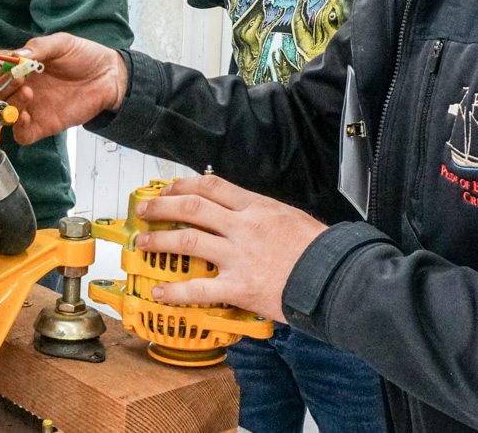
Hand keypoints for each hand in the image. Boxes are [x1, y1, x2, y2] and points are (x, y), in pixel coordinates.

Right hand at [7, 33, 127, 144]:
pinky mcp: (43, 126)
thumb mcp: (61, 44)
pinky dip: (18, 129)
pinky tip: (25, 117)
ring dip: (8, 105)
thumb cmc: (84, 56)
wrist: (109, 76)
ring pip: (4, 114)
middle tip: (17, 79)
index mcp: (20, 68)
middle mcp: (21, 89)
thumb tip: (14, 55)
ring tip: (28, 93)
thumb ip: (38, 47)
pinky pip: (22, 135)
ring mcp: (31, 108)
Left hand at [133, 175, 326, 322]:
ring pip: (188, 241)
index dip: (183, 185)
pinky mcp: (241, 287)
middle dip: (161, 207)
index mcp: (257, 207)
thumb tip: (241, 214)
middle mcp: (244, 227)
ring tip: (141, 244)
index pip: (212, 186)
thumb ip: (263, 214)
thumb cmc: (321, 250)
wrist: (337, 278)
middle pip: (192, 208)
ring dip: (159, 242)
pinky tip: (160, 291)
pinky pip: (199, 288)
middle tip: (144, 211)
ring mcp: (240, 257)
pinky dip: (175, 291)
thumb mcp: (291, 218)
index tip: (169, 189)